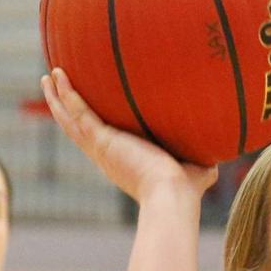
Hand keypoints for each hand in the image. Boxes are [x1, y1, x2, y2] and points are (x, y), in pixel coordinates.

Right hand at [41, 69, 216, 202]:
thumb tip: (221, 155)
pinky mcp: (101, 140)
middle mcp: (106, 155)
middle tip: (55, 87)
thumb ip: (202, 160)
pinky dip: (65, 94)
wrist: (173, 195)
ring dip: (57, 97)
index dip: (91, 125)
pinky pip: (77, 111)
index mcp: (122, 161)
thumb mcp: (196, 170)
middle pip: (76, 127)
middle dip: (64, 107)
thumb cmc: (186, 189)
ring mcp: (100, 148)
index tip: (87, 113)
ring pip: (69, 118)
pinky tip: (58, 74)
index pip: (101, 139)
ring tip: (48, 76)